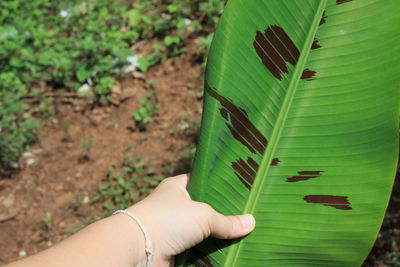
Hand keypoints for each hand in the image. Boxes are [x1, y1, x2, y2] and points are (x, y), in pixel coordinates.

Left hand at [128, 174, 255, 265]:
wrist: (140, 248)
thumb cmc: (169, 219)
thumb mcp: (204, 215)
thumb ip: (227, 221)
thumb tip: (251, 223)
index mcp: (177, 187)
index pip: (201, 181)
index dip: (218, 185)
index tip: (237, 189)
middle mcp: (173, 204)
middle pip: (203, 208)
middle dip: (221, 214)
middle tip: (244, 215)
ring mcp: (172, 227)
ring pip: (200, 230)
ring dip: (215, 234)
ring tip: (240, 234)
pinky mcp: (173, 246)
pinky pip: (195, 247)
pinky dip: (207, 249)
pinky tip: (225, 249)